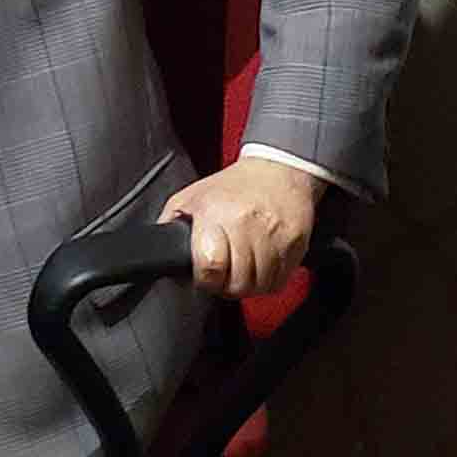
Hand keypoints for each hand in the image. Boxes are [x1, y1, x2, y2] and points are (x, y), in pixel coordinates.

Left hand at [158, 156, 323, 298]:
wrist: (278, 170)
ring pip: (260, 286)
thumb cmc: (232, 187)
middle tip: (223, 273)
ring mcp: (275, 237)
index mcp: (217, 213)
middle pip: (237, 283)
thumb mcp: (192, 197)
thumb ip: (172, 225)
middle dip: (226, 285)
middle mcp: (247, 225)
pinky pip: (280, 281)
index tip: (204, 273)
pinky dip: (268, 280)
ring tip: (242, 268)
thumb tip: (161, 255)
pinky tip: (260, 265)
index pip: (210, 265)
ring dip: (248, 285)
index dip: (205, 277)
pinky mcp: (296, 245)